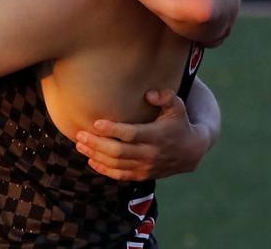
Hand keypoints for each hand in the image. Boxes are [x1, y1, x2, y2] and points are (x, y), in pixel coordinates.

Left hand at [74, 89, 210, 181]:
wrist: (191, 151)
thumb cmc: (179, 122)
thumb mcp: (177, 106)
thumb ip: (165, 96)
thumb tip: (149, 94)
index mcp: (157, 135)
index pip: (132, 134)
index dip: (113, 130)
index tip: (96, 123)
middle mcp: (150, 154)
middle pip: (119, 152)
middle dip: (97, 144)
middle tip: (79, 134)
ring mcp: (146, 167)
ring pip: (117, 165)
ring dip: (96, 156)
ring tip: (80, 145)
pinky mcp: (143, 175)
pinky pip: (120, 175)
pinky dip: (104, 170)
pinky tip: (91, 160)